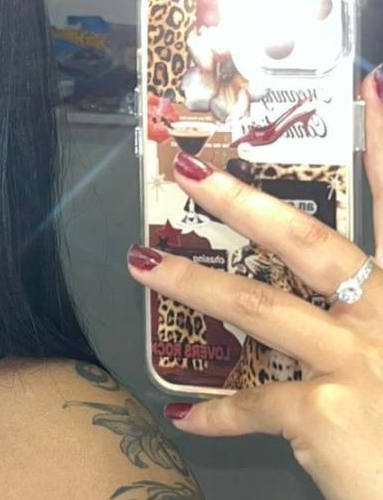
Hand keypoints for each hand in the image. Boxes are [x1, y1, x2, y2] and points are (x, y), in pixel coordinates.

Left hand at [126, 65, 382, 499]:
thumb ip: (379, 313)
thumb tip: (350, 303)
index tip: (374, 83)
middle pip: (310, 244)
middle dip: (246, 201)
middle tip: (191, 167)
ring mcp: (359, 364)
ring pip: (259, 309)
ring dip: (193, 281)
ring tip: (141, 259)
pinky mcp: (326, 416)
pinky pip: (255, 405)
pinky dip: (219, 413)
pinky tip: (186, 416)